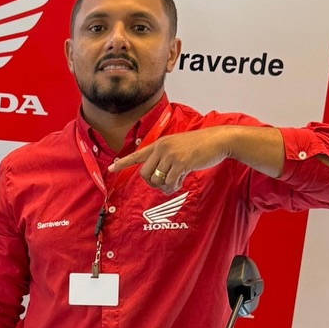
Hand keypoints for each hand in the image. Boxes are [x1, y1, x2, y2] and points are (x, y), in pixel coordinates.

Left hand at [109, 129, 231, 192]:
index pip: (137, 154)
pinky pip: (169, 183)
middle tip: (163, 185)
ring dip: (166, 187)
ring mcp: (170, 154)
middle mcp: (162, 147)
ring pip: (157, 180)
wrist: (217, 140)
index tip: (110, 168)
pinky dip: (174, 186)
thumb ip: (167, 158)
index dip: (123, 163)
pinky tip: (182, 181)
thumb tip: (159, 177)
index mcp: (160, 143)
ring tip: (176, 182)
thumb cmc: (200, 146)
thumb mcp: (179, 147)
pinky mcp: (180, 163)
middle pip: (144, 173)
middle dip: (152, 183)